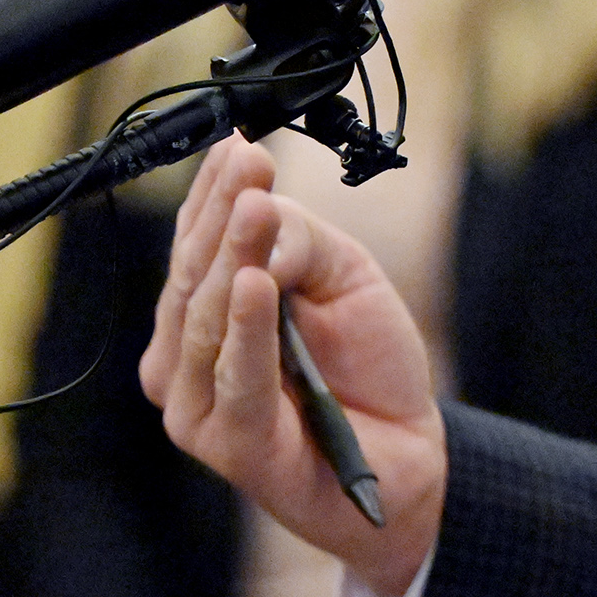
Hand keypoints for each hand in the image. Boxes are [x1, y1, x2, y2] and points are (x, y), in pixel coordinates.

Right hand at [143, 133, 446, 596]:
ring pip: (208, 321)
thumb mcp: (345, 279)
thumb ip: (301, 242)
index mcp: (203, 316)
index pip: (193, 244)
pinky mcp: (234, 446)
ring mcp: (200, 408)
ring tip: (255, 208)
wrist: (408, 453)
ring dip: (232, 259)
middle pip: (194, 277)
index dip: (212, 192)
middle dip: (222, 215)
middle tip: (250, 164)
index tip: (240, 142)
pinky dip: (247, 330)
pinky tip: (255, 284)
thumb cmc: (365, 367)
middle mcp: (187, 361)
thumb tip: (261, 212)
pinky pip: (238, 379)